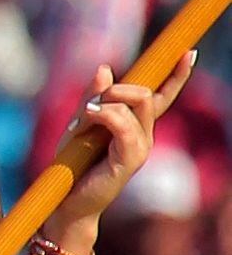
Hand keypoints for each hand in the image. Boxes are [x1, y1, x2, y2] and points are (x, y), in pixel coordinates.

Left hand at [48, 58, 194, 233]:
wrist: (66, 202)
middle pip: (146, 94)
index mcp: (135, 127)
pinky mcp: (130, 159)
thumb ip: (92, 98)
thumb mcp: (79, 125)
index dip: (176, 76)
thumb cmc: (72, 165)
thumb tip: (105, 68)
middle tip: (88, 107)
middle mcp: (144, 135)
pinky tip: (87, 119)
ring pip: (135, 105)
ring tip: (80, 124)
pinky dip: (104, 115)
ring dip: (103, 104)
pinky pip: (123, 124)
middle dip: (117, 89)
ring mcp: (140, 148)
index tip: (188, 53)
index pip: (160, 96)